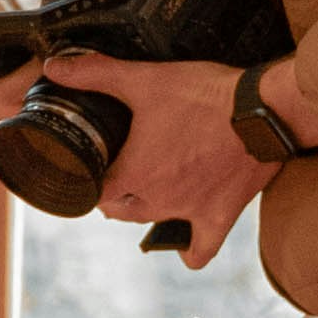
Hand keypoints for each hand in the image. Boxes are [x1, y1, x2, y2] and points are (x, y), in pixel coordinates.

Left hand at [0, 46, 267, 269]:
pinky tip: (187, 247)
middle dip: (112, 195)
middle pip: (119, 210)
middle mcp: (157, 199)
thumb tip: (55, 67)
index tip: (91, 162)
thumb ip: (97, 74)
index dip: (87, 176)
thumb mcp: (145, 80)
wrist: (262, 113)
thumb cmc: (204, 97)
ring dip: (144, 214)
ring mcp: (189, 211)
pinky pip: (201, 249)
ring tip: (144, 195)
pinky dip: (192, 250)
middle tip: (116, 172)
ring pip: (153, 225)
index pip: (94, 189)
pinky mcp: (221, 215)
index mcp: (134, 173)